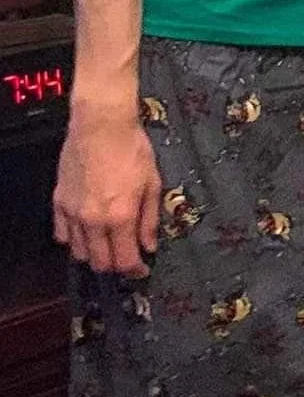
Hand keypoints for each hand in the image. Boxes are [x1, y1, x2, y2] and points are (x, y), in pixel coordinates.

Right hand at [53, 108, 161, 274]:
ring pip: (79, 251)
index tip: (142, 269)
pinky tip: (87, 234)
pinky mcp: (59, 201)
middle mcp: (93, 220)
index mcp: (120, 217)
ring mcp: (72, 212)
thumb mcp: (153, 185)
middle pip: (100, 262)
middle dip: (116, 266)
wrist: (101, 126)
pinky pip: (62, 233)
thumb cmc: (132, 150)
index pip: (125, 260)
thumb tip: (149, 246)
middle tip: (127, 259)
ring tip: (108, 246)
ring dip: (95, 255)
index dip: (135, 270)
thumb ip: (149, 220)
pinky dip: (74, 240)